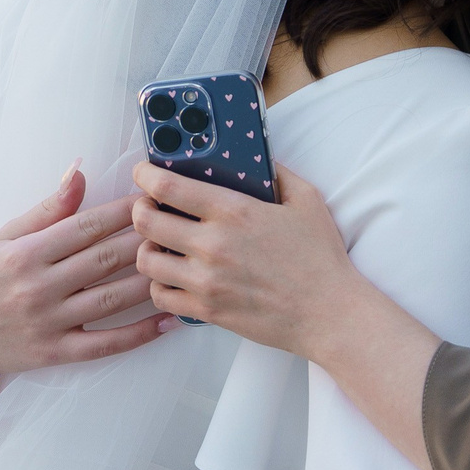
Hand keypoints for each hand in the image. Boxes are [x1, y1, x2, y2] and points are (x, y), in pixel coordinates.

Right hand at [0, 165, 175, 376]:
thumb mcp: (5, 236)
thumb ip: (46, 208)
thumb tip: (80, 170)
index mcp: (26, 253)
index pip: (85, 226)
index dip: (123, 211)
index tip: (153, 197)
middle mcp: (38, 287)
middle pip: (104, 259)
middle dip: (145, 239)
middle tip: (178, 226)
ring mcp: (49, 323)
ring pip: (111, 299)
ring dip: (151, 281)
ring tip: (182, 265)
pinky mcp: (55, 353)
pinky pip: (104, 345)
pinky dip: (139, 335)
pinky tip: (169, 321)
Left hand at [132, 162, 359, 361]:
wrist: (329, 313)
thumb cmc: (320, 257)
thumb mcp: (307, 200)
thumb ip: (278, 173)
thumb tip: (258, 156)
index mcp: (234, 211)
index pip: (167, 185)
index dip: (145, 174)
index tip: (143, 171)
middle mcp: (213, 244)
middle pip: (145, 221)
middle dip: (139, 209)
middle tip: (149, 207)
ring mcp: (206, 280)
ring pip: (146, 260)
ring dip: (148, 248)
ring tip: (161, 244)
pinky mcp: (207, 310)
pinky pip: (159, 295)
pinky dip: (159, 284)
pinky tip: (173, 276)